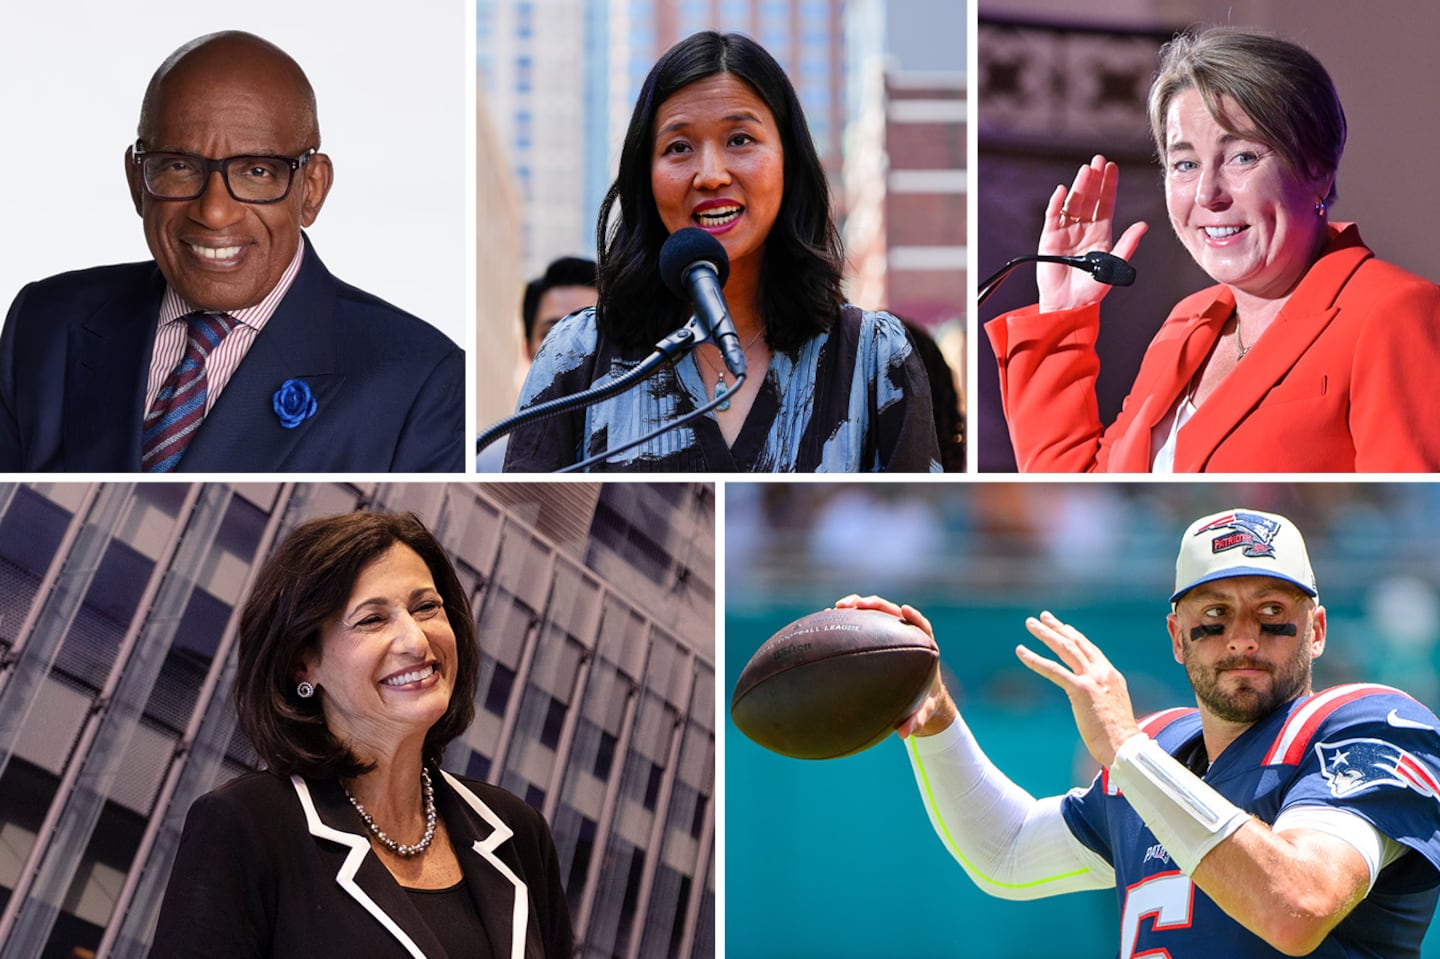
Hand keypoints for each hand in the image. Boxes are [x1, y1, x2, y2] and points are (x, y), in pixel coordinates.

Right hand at [835, 594, 956, 737]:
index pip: (922, 626)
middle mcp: (907, 635)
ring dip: (857, 606)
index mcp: (924, 649)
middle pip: (893, 611)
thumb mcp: (922, 713)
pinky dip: (848, 620)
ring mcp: (890, 633)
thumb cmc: (923, 703)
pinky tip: (828, 621)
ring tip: (836, 608)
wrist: (920, 698)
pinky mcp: (878, 636)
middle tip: (856, 605)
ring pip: (875, 613)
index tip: (905, 612)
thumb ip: (916, 721)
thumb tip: (904, 734)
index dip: (914, 617)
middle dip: (875, 605)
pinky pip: (863, 624)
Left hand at [1015, 610, 1139, 766]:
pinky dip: (1035, 659)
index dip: (1074, 636)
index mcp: (1111, 676)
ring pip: (1064, 649)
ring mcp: (1092, 679)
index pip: (1090, 649)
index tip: (1063, 627)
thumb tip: (1093, 697)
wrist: (1125, 747)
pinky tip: (1021, 651)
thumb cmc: (1118, 736)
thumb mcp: (1112, 708)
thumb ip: (1102, 696)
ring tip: (1030, 624)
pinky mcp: (1081, 690)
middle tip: (1042, 617)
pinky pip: (1053, 670)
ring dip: (1045, 634)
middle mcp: (1102, 672)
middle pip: (1076, 643)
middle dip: (1057, 628)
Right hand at [1037, 154, 1148, 312]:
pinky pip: (1053, 216)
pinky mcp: (1049, 238)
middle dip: (1094, 179)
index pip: (1106, 203)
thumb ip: (1127, 245)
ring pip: (1073, 203)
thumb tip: (1143, 225)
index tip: (1113, 167)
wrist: (1069, 304)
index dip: (1109, 185)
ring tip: (1086, 170)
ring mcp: (1066, 231)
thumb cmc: (1092, 289)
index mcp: (1101, 232)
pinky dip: (1057, 203)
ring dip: (1079, 186)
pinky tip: (1063, 191)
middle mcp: (1084, 228)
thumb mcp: (1114, 265)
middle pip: (1090, 198)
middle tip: (1099, 160)